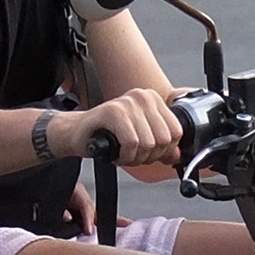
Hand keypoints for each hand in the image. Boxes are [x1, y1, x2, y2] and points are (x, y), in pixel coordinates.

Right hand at [65, 88, 180, 180]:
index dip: (164, 151)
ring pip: (148, 143)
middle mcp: (142, 96)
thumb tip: (176, 155)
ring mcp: (128, 103)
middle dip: (149, 157)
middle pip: (163, 140)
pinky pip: (131, 143)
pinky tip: (117, 154)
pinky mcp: (113, 112)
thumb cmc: (108, 134)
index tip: (150, 154)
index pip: (176, 132)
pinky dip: (125, 156)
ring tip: (123, 154)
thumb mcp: (140, 139)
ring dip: (135, 158)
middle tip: (134, 156)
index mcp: (153, 99)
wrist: (78, 133)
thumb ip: (161, 146)